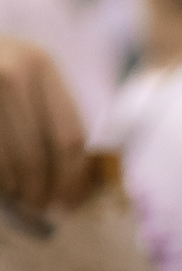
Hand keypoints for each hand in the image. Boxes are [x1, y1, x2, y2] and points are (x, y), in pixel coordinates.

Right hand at [0, 39, 98, 213]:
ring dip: (17, 187)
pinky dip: (0, 179)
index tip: (71, 201)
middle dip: (42, 190)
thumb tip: (85, 182)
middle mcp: (12, 73)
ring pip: (9, 162)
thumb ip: (56, 116)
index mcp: (40, 65)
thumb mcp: (30, 76)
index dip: (73, 179)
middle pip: (38, 155)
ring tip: (20, 194)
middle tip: (42, 205)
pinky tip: (5, 183)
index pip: (69, 138)